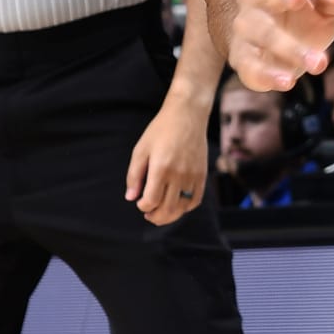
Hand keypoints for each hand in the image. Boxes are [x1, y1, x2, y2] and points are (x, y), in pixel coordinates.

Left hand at [125, 101, 211, 225]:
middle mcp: (178, 174)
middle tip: (149, 216)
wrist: (187, 116)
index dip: (143, 207)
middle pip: (167, 209)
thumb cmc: (160, 131)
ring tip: (161, 212)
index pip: (151, 201)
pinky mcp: (202, 175)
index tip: (140, 203)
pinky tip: (177, 204)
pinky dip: (186, 207)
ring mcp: (192, 176)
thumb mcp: (141, 150)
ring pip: (182, 208)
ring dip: (170, 215)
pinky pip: (195, 200)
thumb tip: (131, 198)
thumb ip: (134, 175)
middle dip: (155, 217)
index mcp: (160, 168)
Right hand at [229, 0, 333, 90]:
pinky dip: (266, 75)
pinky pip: (248, 64)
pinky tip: (289, 82)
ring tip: (319, 63)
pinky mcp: (241, 56)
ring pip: (262, 32)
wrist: (275, 45)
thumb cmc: (304, 17)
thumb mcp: (328, 6)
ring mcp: (244, 26)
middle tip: (305, 2)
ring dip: (290, 48)